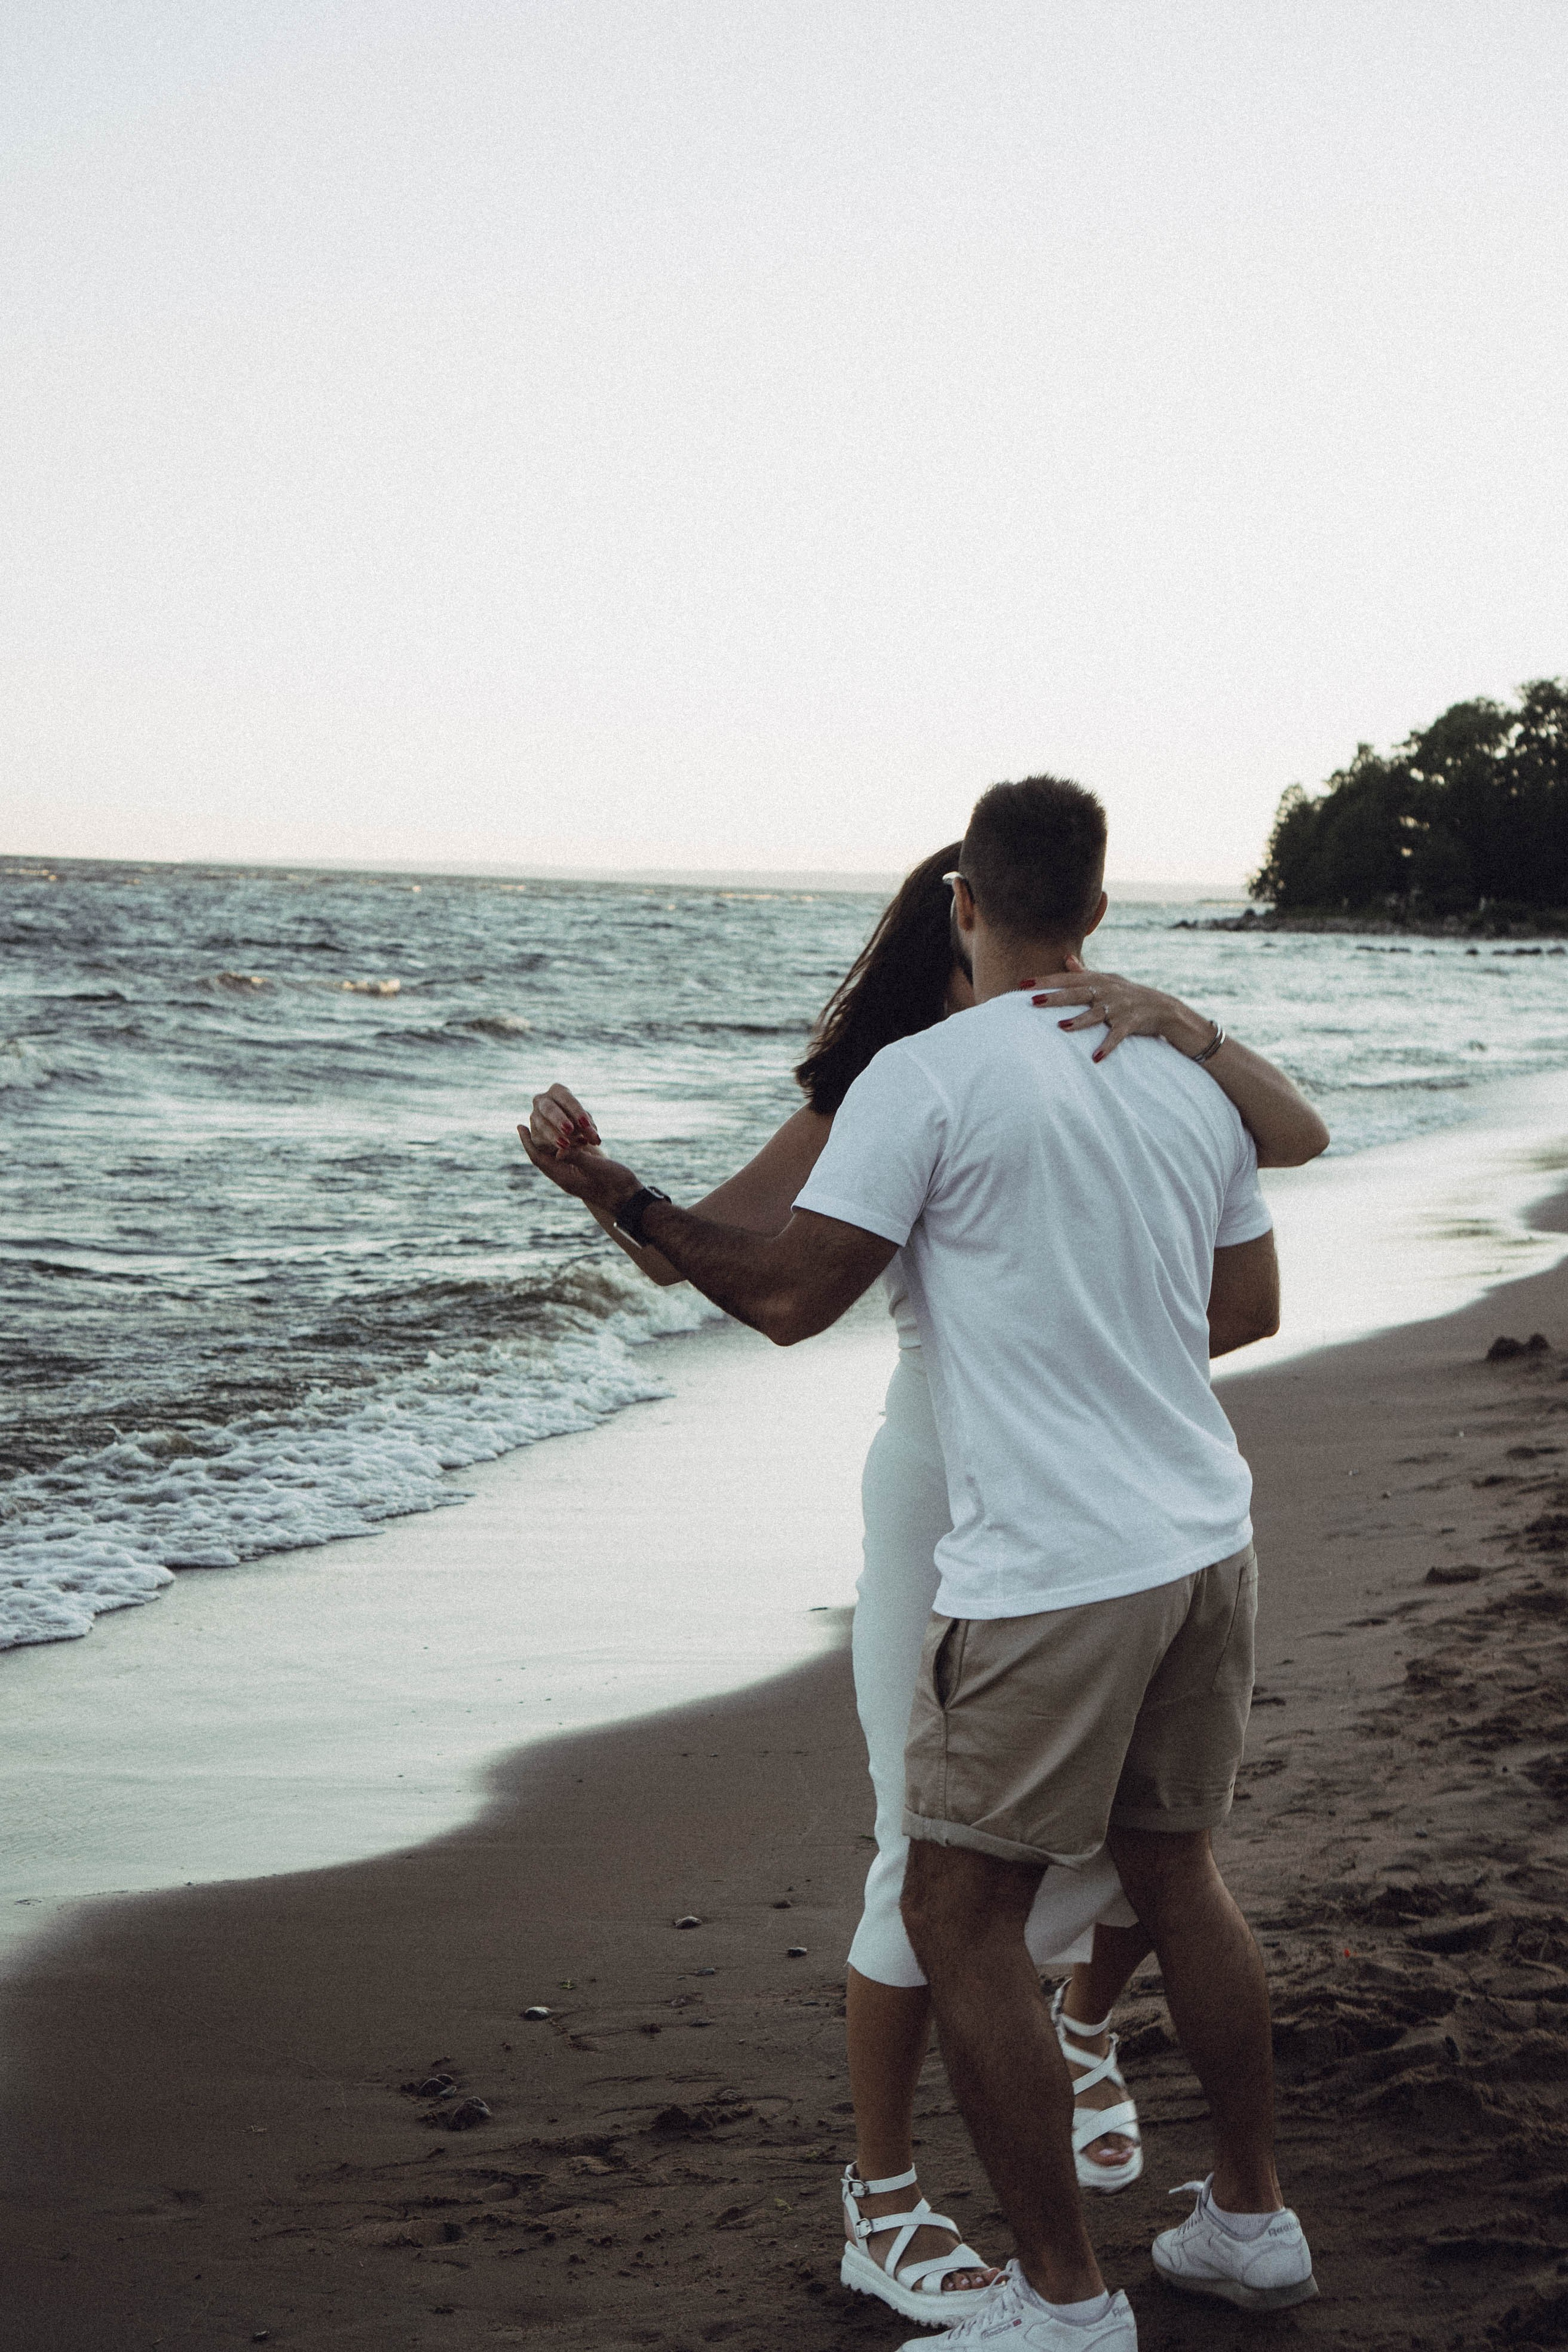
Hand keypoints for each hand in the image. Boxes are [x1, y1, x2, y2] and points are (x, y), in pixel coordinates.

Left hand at [516, 1123, 640, 1215]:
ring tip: (542, 1126)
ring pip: (554, 1158)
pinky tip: (566, 1136)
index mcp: (565, 1178)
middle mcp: (566, 1178)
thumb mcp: (597, 1168)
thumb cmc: (616, 1185)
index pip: (539, 1158)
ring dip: (547, 1142)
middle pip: (542, 1158)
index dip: (528, 1142)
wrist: (631, 1201)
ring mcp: (575, 1177)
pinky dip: (562, 1145)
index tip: (519, 1126)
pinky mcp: (584, 1174)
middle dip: (533, 1141)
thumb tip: (559, 1150)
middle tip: (526, 1123)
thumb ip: (578, 1158)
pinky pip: (567, 1158)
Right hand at [527, 1081, 601, 1156]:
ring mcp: (535, 1117)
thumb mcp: (585, 1123)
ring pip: (542, 1125)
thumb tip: (595, 1140)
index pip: (567, 1099)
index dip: (576, 1111)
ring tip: (566, 1144)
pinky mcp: (534, 1135)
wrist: (565, 1135)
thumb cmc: (578, 1122)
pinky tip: (565, 1149)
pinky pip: (542, 1139)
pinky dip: (553, 1144)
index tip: (586, 1124)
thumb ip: (590, 1130)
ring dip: (554, 1135)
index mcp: (557, 1091)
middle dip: (559, 1119)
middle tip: (569, 1130)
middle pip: (549, 1109)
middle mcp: (542, 1101)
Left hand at [1028, 956, 1212, 1062]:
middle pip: (1077, 993)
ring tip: (1062, 1027)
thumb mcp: (1109, 980)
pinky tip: (1095, 1058)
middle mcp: (1107, 991)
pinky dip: (1107, 1046)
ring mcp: (1119, 1008)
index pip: (1067, 978)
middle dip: (1055, 997)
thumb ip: (1086, 972)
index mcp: (1099, 981)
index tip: (1022, 984)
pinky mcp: (1131, 1024)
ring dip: (1079, 1021)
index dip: (1045, 980)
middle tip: (1033, 1001)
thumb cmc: (1129, 994)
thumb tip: (1067, 958)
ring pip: (1096, 1014)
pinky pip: (1117, 1036)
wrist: (1163, 1008)